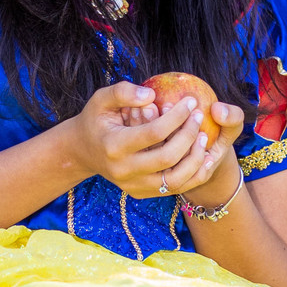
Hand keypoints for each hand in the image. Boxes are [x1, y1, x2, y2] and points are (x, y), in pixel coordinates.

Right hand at [68, 81, 242, 199]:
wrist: (83, 151)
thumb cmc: (96, 119)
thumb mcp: (101, 99)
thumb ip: (123, 92)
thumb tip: (151, 94)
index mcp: (114, 146)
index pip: (154, 133)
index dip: (176, 117)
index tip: (190, 101)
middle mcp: (123, 171)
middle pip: (167, 158)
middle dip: (188, 135)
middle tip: (198, 117)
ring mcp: (133, 186)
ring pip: (175, 180)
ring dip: (195, 159)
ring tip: (203, 137)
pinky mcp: (141, 193)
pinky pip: (174, 189)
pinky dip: (193, 175)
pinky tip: (204, 157)